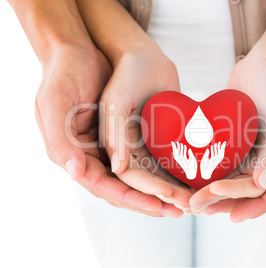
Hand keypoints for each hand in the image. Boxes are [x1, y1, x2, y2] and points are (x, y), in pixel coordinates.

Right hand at [35, 44, 179, 216]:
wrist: (89, 49)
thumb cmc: (66, 73)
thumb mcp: (63, 101)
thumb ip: (73, 137)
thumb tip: (89, 171)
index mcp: (77, 154)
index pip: (106, 187)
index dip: (133, 199)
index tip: (159, 207)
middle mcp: (98, 155)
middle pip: (127, 188)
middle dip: (154, 200)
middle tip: (182, 210)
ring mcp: (116, 145)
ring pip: (142, 176)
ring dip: (164, 189)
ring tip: (189, 199)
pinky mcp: (131, 134)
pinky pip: (149, 157)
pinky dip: (165, 169)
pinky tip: (185, 176)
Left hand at [171, 142, 196, 179]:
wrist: (191, 174)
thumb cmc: (192, 167)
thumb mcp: (193, 160)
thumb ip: (190, 154)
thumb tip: (189, 149)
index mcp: (181, 159)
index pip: (176, 151)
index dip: (174, 146)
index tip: (173, 142)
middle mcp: (180, 159)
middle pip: (176, 152)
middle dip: (177, 147)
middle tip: (177, 142)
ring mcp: (181, 160)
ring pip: (179, 153)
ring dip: (180, 148)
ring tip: (181, 144)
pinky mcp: (183, 161)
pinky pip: (182, 155)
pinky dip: (183, 151)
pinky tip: (185, 148)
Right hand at [200, 142, 226, 179]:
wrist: (205, 173)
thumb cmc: (205, 167)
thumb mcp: (204, 160)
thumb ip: (206, 154)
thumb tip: (208, 149)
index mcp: (216, 159)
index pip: (221, 152)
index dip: (222, 147)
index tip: (224, 142)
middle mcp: (216, 159)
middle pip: (220, 152)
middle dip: (220, 147)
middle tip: (219, 142)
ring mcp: (215, 160)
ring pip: (217, 153)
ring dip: (216, 148)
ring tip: (216, 144)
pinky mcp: (212, 161)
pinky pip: (214, 155)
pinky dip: (213, 151)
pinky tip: (212, 148)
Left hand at [212, 45, 265, 221]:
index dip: (262, 204)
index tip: (235, 215)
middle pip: (263, 187)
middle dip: (235, 200)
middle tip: (204, 209)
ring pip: (250, 172)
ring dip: (226, 186)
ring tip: (199, 197)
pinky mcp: (265, 129)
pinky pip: (244, 152)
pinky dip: (226, 163)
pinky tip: (204, 168)